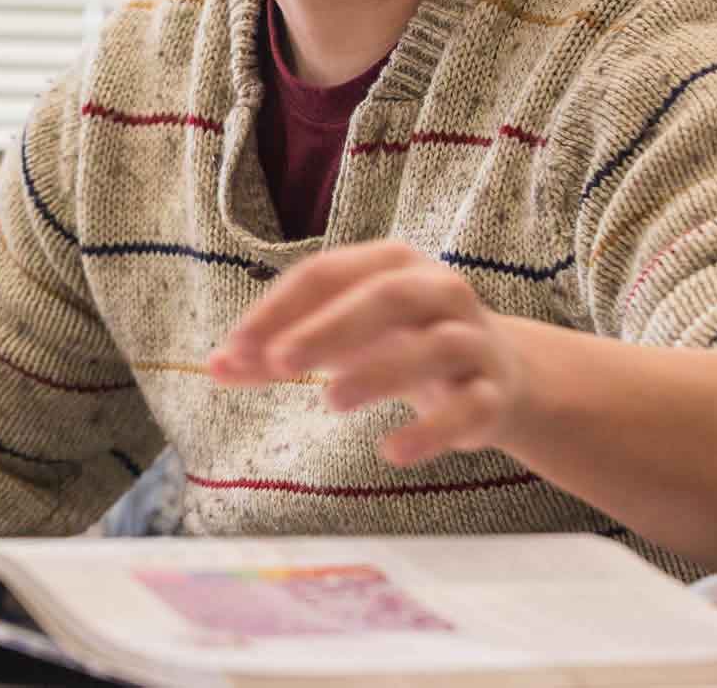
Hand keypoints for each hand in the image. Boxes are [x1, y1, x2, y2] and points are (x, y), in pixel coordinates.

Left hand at [207, 240, 525, 466]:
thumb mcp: (338, 339)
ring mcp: (472, 341)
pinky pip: (470, 408)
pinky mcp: (493, 395)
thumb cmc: (399, 343)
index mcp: (392, 263)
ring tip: (329, 401)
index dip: (278, 309)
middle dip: (330, 327)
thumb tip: (215, 367)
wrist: (501, 373)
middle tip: (280, 363)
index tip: (234, 348)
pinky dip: (432, 430)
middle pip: (386, 297)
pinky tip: (391, 452)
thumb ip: (277, 353)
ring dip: (379, 372)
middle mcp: (439, 291)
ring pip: (433, 347)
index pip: (326, 273)